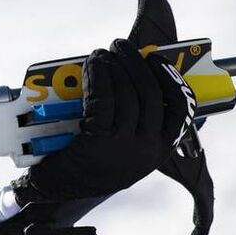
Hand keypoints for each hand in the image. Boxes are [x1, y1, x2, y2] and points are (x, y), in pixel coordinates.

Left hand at [13, 39, 194, 204]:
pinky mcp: (99, 143)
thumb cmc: (86, 161)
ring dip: (114, 66)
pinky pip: (103, 100)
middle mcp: (149, 149)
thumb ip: (132, 119)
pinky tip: (91, 66)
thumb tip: (129, 73)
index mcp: (161, 148)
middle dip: (135, 63)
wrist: (55, 188)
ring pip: (126, 94)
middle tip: (118, 46)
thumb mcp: (120, 145)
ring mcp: (125, 147)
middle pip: (151, 94)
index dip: (170, 78)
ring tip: (102, 54)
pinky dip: (98, 77)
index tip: (155, 58)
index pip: (181, 108)